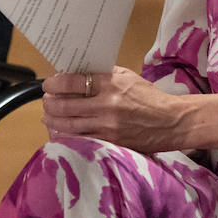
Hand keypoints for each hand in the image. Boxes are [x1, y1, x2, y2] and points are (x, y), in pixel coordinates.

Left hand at [41, 66, 187, 153]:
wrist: (171, 121)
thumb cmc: (150, 97)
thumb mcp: (129, 77)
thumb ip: (104, 75)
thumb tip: (77, 74)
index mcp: (111, 84)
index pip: (72, 82)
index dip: (54, 83)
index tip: (49, 84)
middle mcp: (106, 105)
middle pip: (64, 106)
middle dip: (49, 103)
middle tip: (46, 100)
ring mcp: (106, 127)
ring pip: (67, 126)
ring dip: (52, 120)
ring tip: (48, 116)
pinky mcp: (109, 143)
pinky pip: (78, 141)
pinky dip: (64, 136)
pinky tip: (59, 132)